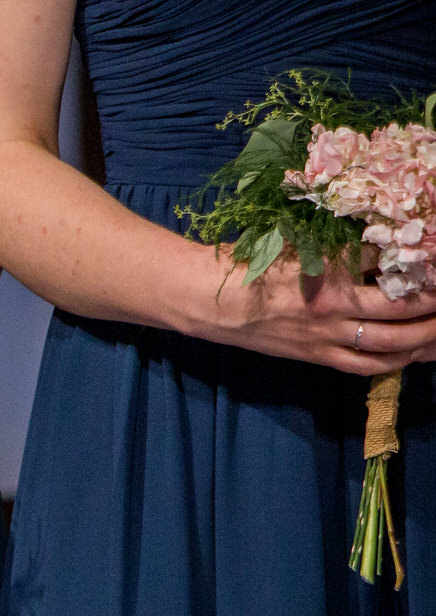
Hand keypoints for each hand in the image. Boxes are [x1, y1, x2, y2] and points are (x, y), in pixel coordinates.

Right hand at [187, 253, 435, 372]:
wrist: (211, 302)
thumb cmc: (251, 265)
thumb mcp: (298, 243)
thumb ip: (341, 245)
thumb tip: (383, 242)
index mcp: (330, 273)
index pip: (390, 263)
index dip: (421, 257)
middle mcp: (334, 309)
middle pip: (402, 308)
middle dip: (435, 302)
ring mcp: (327, 337)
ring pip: (392, 342)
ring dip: (426, 335)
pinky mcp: (317, 356)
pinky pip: (366, 365)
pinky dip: (396, 362)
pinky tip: (414, 353)